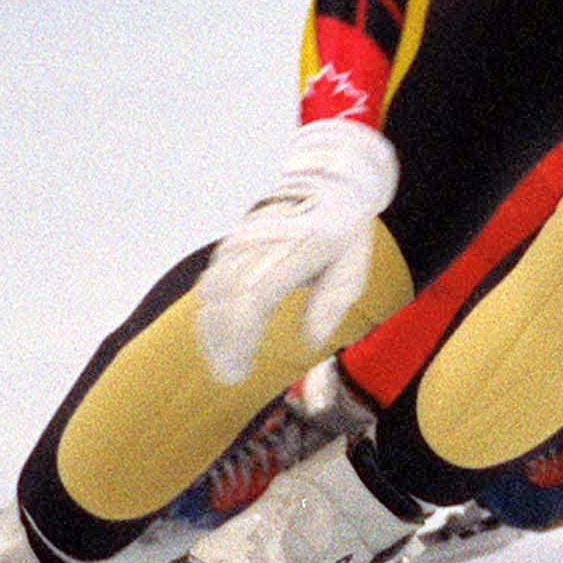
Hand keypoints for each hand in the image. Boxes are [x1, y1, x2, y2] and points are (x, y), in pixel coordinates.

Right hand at [195, 118, 399, 382]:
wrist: (333, 185)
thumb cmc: (346, 237)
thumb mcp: (352, 270)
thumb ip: (331, 305)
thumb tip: (312, 343)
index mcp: (298, 249)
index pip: (253, 297)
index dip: (240, 338)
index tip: (240, 371)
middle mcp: (263, 241)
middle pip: (226, 298)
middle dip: (221, 342)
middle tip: (229, 377)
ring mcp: (245, 238)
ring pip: (213, 289)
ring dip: (211, 329)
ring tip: (222, 363)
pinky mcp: (235, 240)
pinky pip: (213, 277)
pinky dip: (210, 309)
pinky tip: (215, 334)